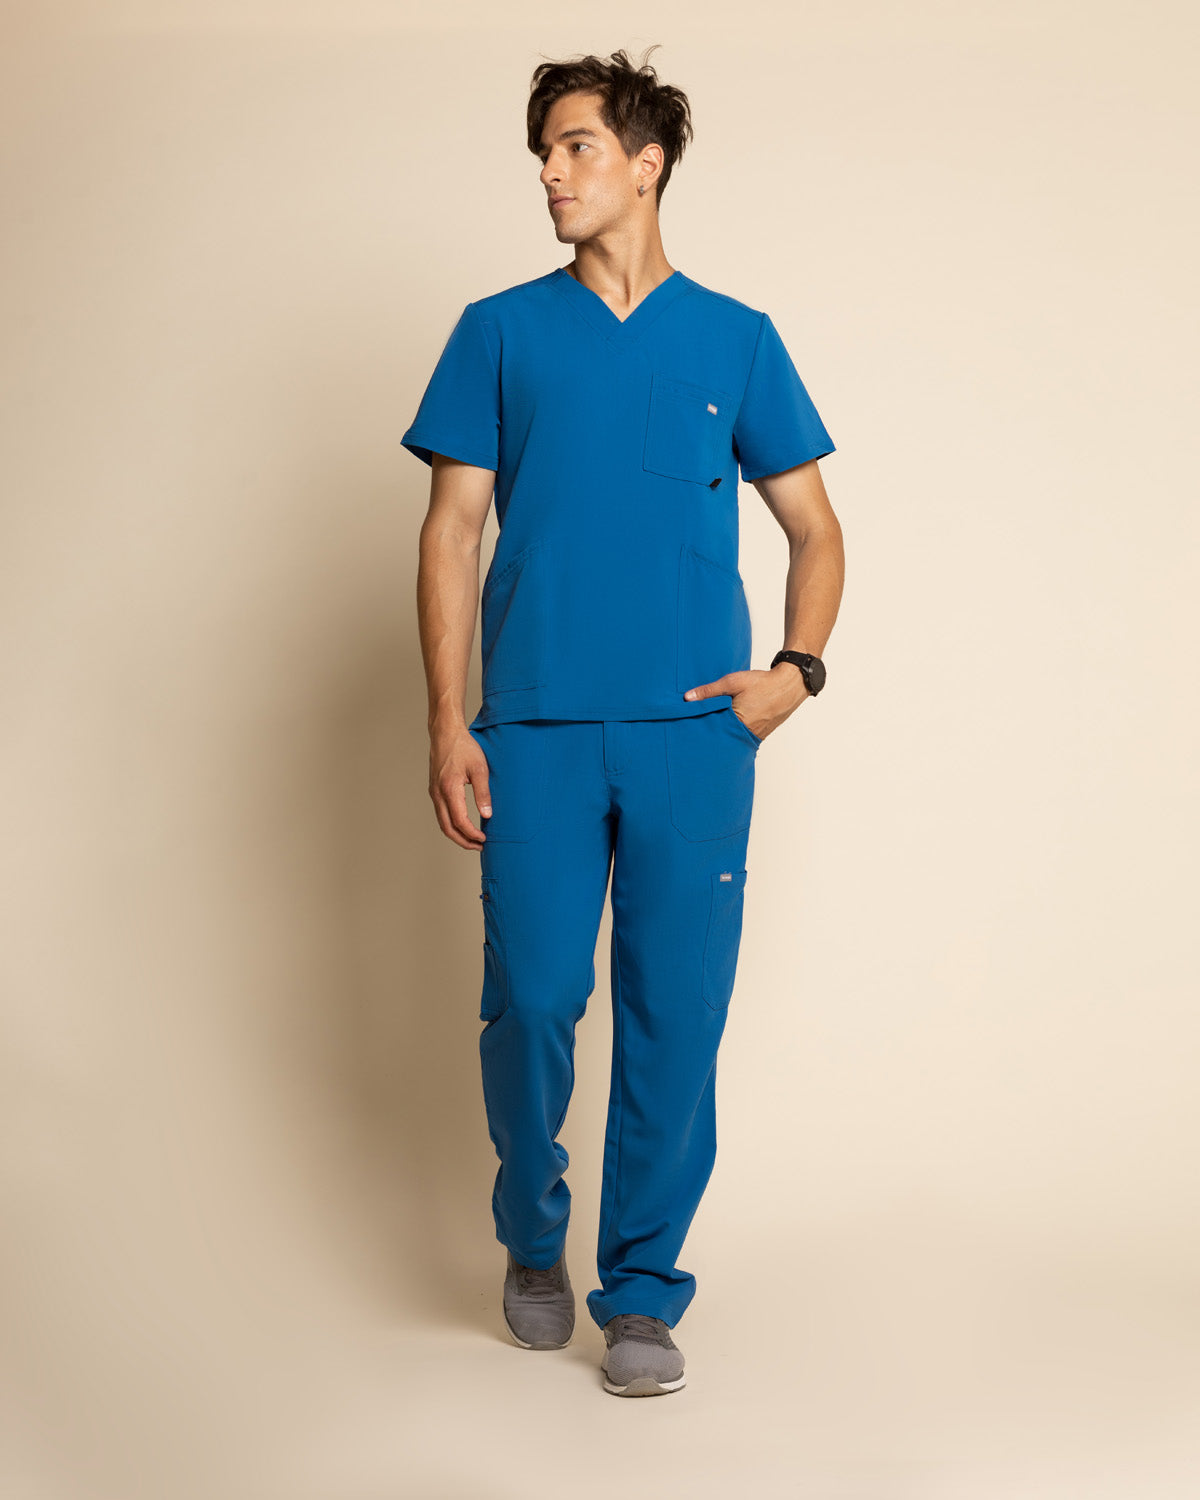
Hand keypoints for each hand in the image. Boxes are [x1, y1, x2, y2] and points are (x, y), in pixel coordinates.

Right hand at [430, 724, 491, 849]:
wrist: (445, 732)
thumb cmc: (463, 747)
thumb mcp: (480, 768)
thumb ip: (483, 793)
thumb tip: (488, 815)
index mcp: (449, 789)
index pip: (459, 821)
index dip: (472, 833)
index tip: (485, 839)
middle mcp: (438, 793)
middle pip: (447, 828)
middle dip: (463, 841)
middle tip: (479, 846)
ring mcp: (434, 792)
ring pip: (442, 822)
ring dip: (456, 834)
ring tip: (472, 840)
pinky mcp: (434, 789)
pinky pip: (441, 813)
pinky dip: (451, 824)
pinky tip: (463, 825)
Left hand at [682, 666, 809, 741]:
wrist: (789, 685)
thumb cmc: (762, 683)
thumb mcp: (733, 682)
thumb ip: (709, 691)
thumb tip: (687, 698)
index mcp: (737, 723)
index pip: (712, 731)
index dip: (701, 727)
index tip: (690, 725)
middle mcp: (747, 733)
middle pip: (722, 737)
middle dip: (711, 732)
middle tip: (699, 728)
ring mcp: (755, 736)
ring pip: (732, 737)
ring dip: (724, 732)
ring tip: (714, 725)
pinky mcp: (761, 734)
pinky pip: (743, 736)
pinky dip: (735, 732)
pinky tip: (730, 724)